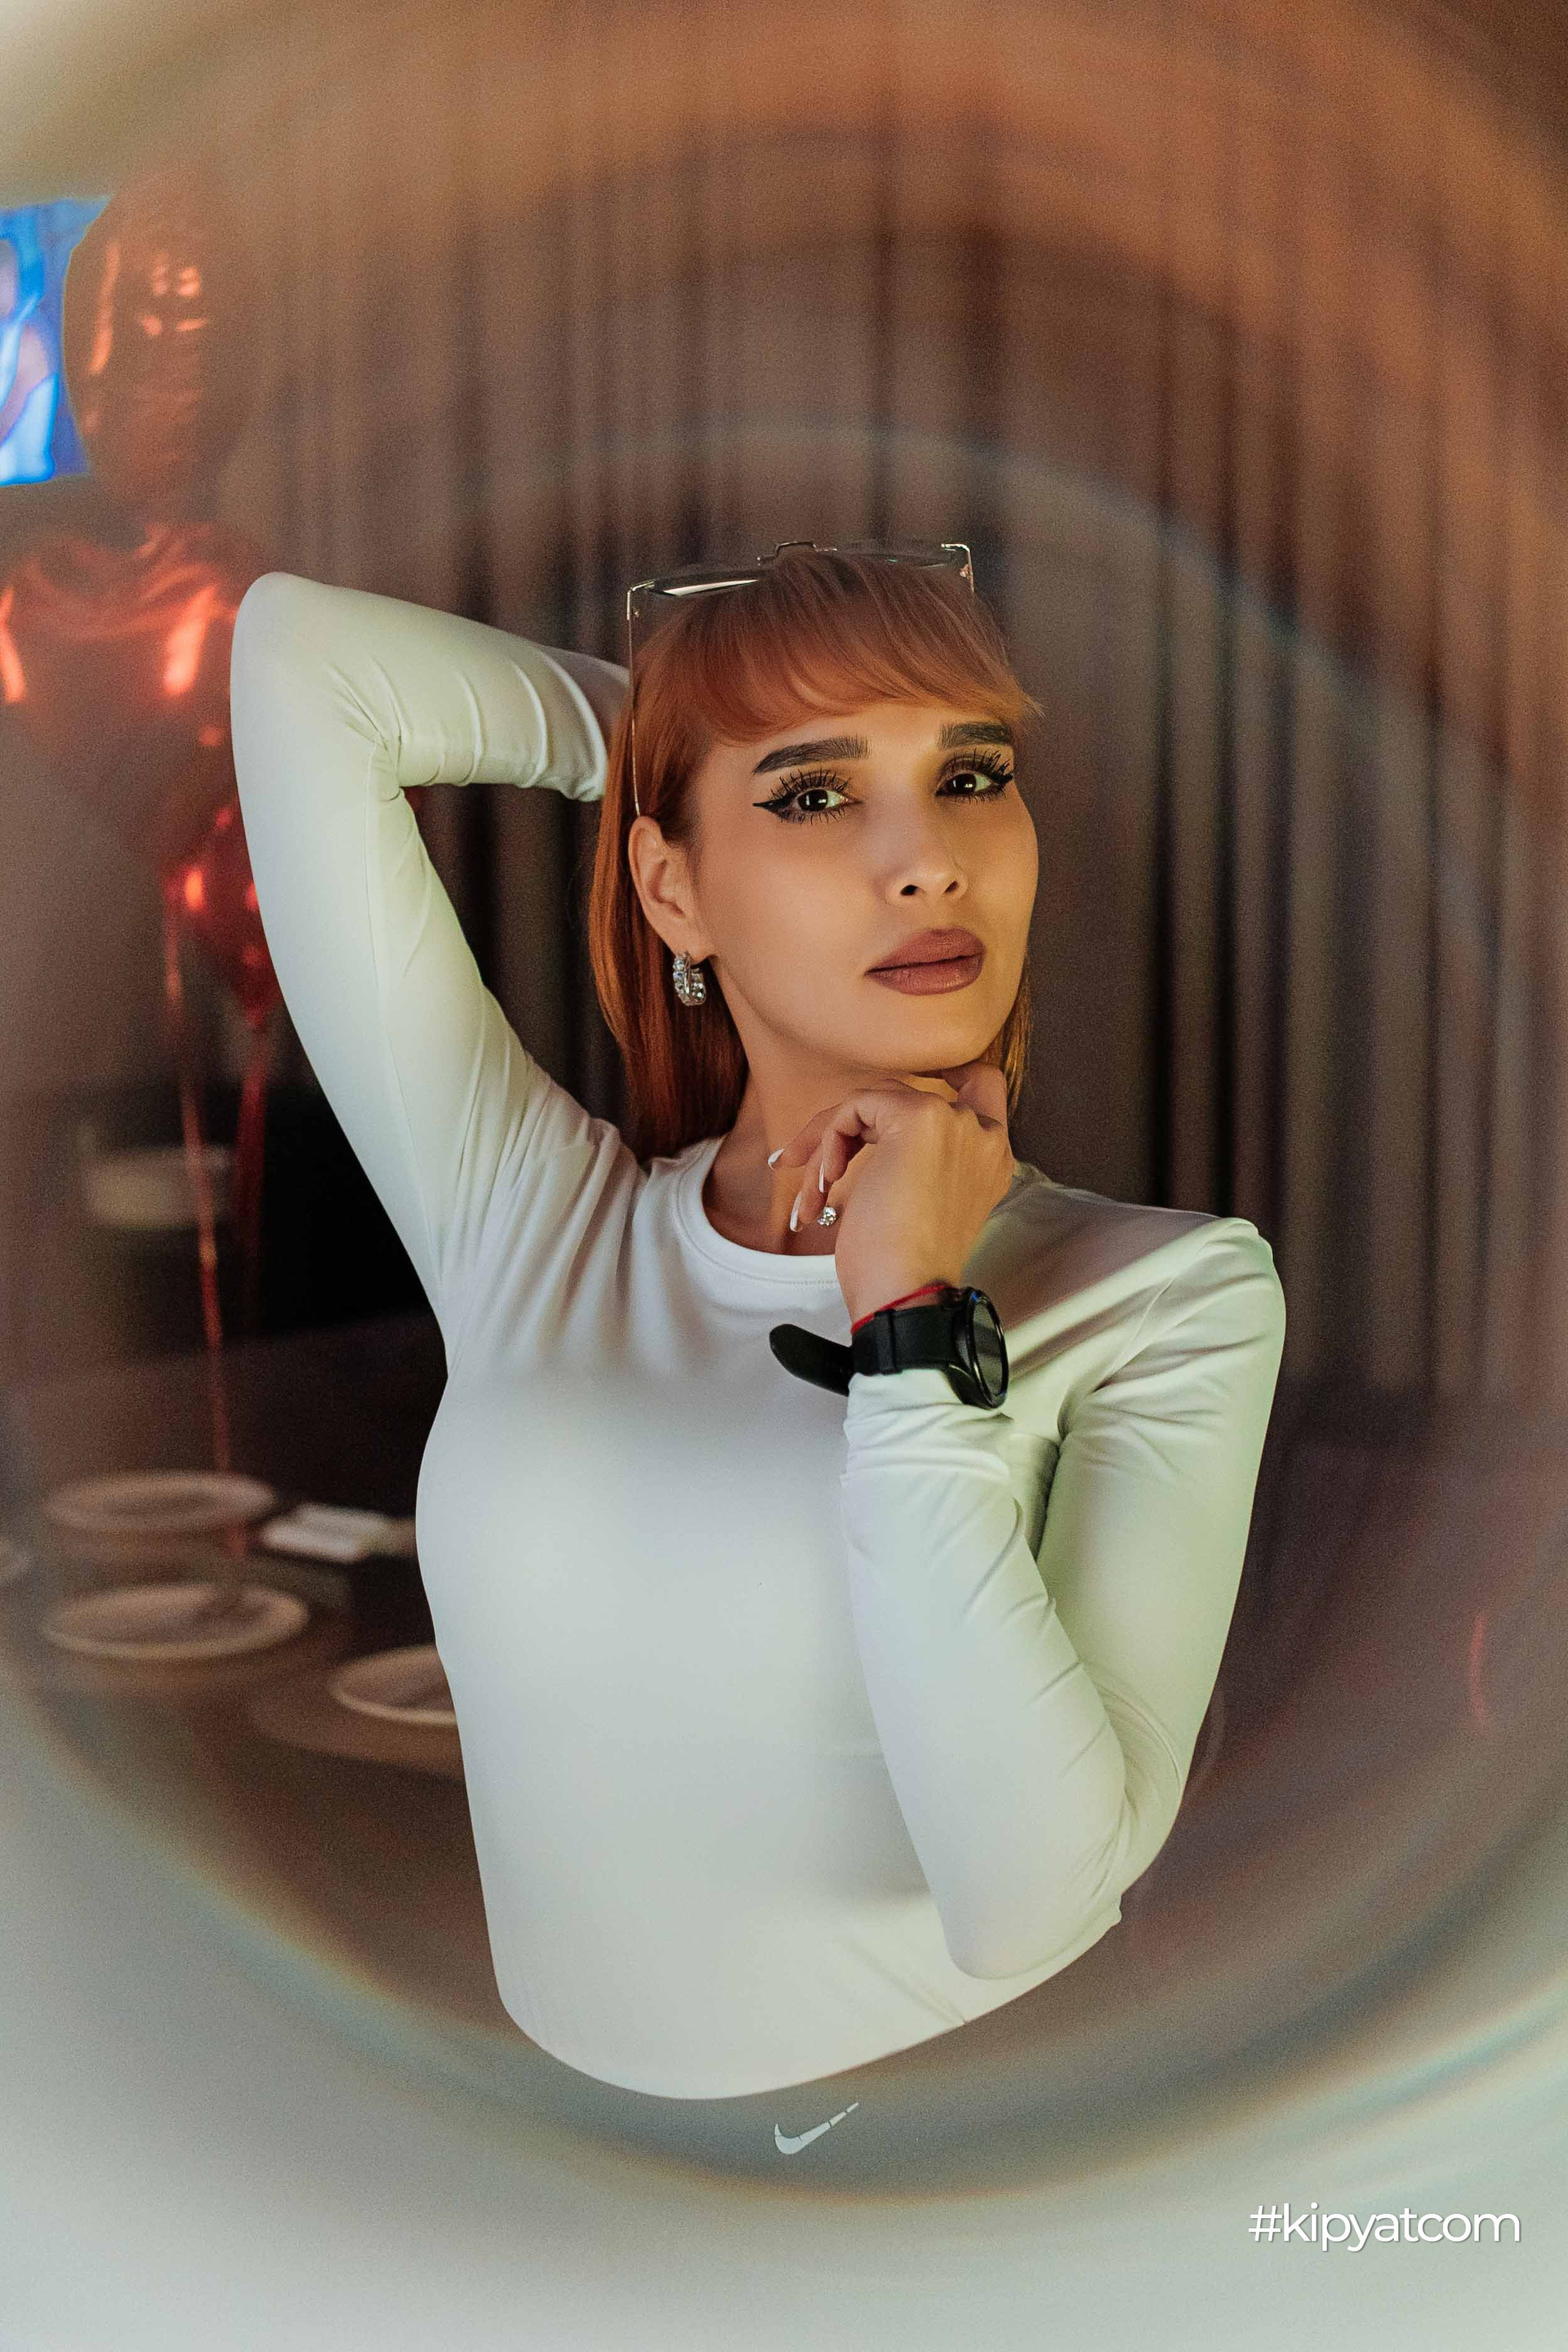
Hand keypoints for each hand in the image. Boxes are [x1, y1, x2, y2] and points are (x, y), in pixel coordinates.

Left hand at [773, 1062, 1014, 1324]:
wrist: (907, 1293)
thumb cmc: (902, 1267)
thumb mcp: (916, 1202)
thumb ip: (912, 1158)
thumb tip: (854, 1132)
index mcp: (989, 1157)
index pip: (984, 1085)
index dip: (949, 1070)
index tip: (909, 1083)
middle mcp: (981, 1135)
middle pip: (902, 1097)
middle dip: (846, 1128)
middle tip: (808, 1168)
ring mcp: (955, 1123)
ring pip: (872, 1101)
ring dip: (828, 1144)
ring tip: (812, 1194)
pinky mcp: (921, 1120)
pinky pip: (854, 1108)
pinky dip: (827, 1143)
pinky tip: (825, 1187)